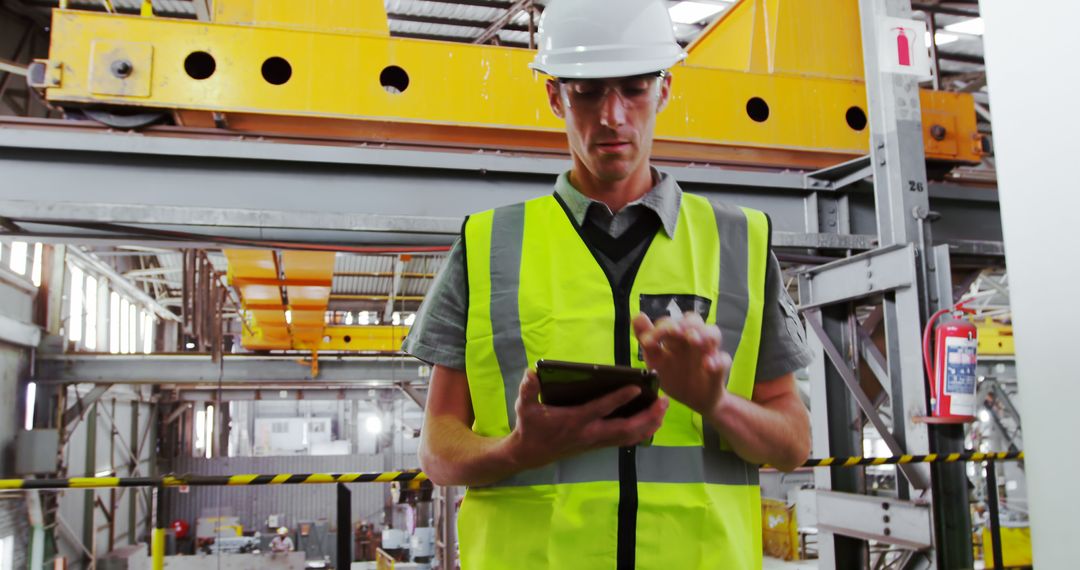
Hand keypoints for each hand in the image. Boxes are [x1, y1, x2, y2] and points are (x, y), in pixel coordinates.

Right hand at [506, 369, 668, 470]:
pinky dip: (642, 431)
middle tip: (663, 401)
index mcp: (575, 421)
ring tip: (663, 409)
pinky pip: (626, 440)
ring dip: (649, 424)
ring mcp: (597, 442)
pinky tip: (653, 421)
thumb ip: (528, 390)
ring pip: (629, 437)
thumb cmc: (530, 426)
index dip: (619, 398)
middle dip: (647, 417)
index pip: (601, 409)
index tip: (637, 387)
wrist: (530, 454)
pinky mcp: (599, 445)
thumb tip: (532, 373)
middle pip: (625, 428)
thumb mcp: (524, 407)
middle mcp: (590, 433)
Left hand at [633, 311, 732, 416]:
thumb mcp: (656, 361)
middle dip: (684, 323)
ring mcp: (708, 351)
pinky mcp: (720, 366)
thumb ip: (646, 339)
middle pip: (694, 320)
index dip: (660, 327)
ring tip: (693, 340)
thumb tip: (638, 316)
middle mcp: (693, 339)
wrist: (694, 400)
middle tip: (674, 331)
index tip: (647, 340)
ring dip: (704, 334)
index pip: (670, 322)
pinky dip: (717, 360)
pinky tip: (708, 365)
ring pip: (713, 332)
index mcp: (676, 337)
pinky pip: (723, 359)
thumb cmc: (674, 376)